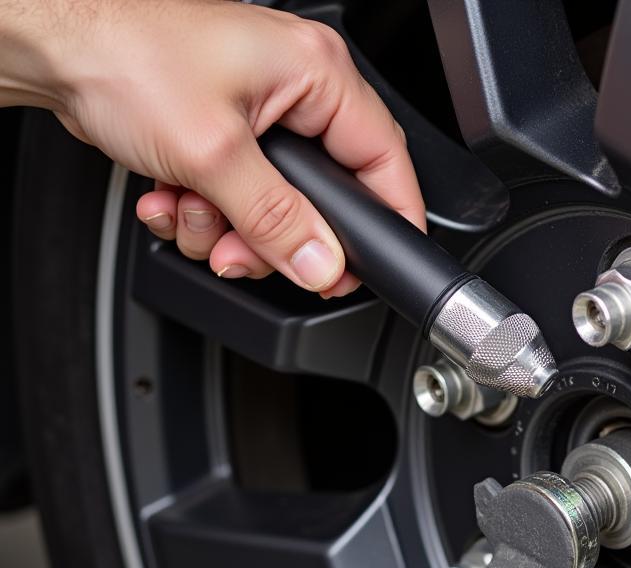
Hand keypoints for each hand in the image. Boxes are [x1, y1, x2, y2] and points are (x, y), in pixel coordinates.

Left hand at [21, 0, 425, 295]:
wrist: (49, 44)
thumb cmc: (123, 55)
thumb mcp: (214, 153)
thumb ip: (277, 220)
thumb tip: (322, 264)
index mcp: (315, 71)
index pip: (384, 160)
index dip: (386, 219)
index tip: (375, 266)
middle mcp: (294, 87)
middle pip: (323, 196)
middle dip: (276, 235)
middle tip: (248, 253)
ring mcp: (259, 111)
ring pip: (276, 207)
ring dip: (229, 228)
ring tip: (190, 212)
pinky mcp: (225, 131)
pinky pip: (239, 198)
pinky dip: (204, 211)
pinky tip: (172, 196)